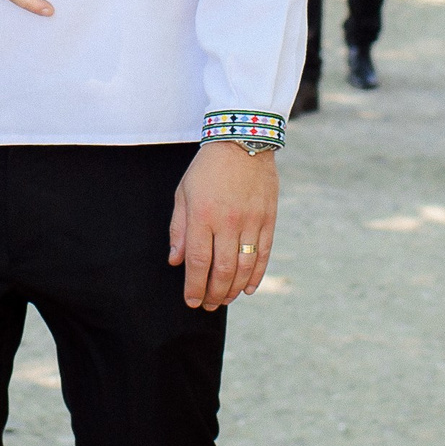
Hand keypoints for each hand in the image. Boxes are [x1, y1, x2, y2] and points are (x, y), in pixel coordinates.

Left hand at [169, 142, 278, 308]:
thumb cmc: (207, 168)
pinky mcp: (268, 219)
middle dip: (214, 293)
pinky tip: (248, 288)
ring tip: (225, 299)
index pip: (198, 262)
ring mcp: (251, 221)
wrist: (243, 140)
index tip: (191, 301)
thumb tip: (176, 261)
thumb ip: (179, 229)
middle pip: (223, 269)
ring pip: (244, 266)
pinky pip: (263, 254)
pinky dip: (256, 275)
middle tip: (208, 305)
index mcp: (203, 215)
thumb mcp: (183, 193)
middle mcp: (228, 221)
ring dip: (234, 288)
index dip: (194, 286)